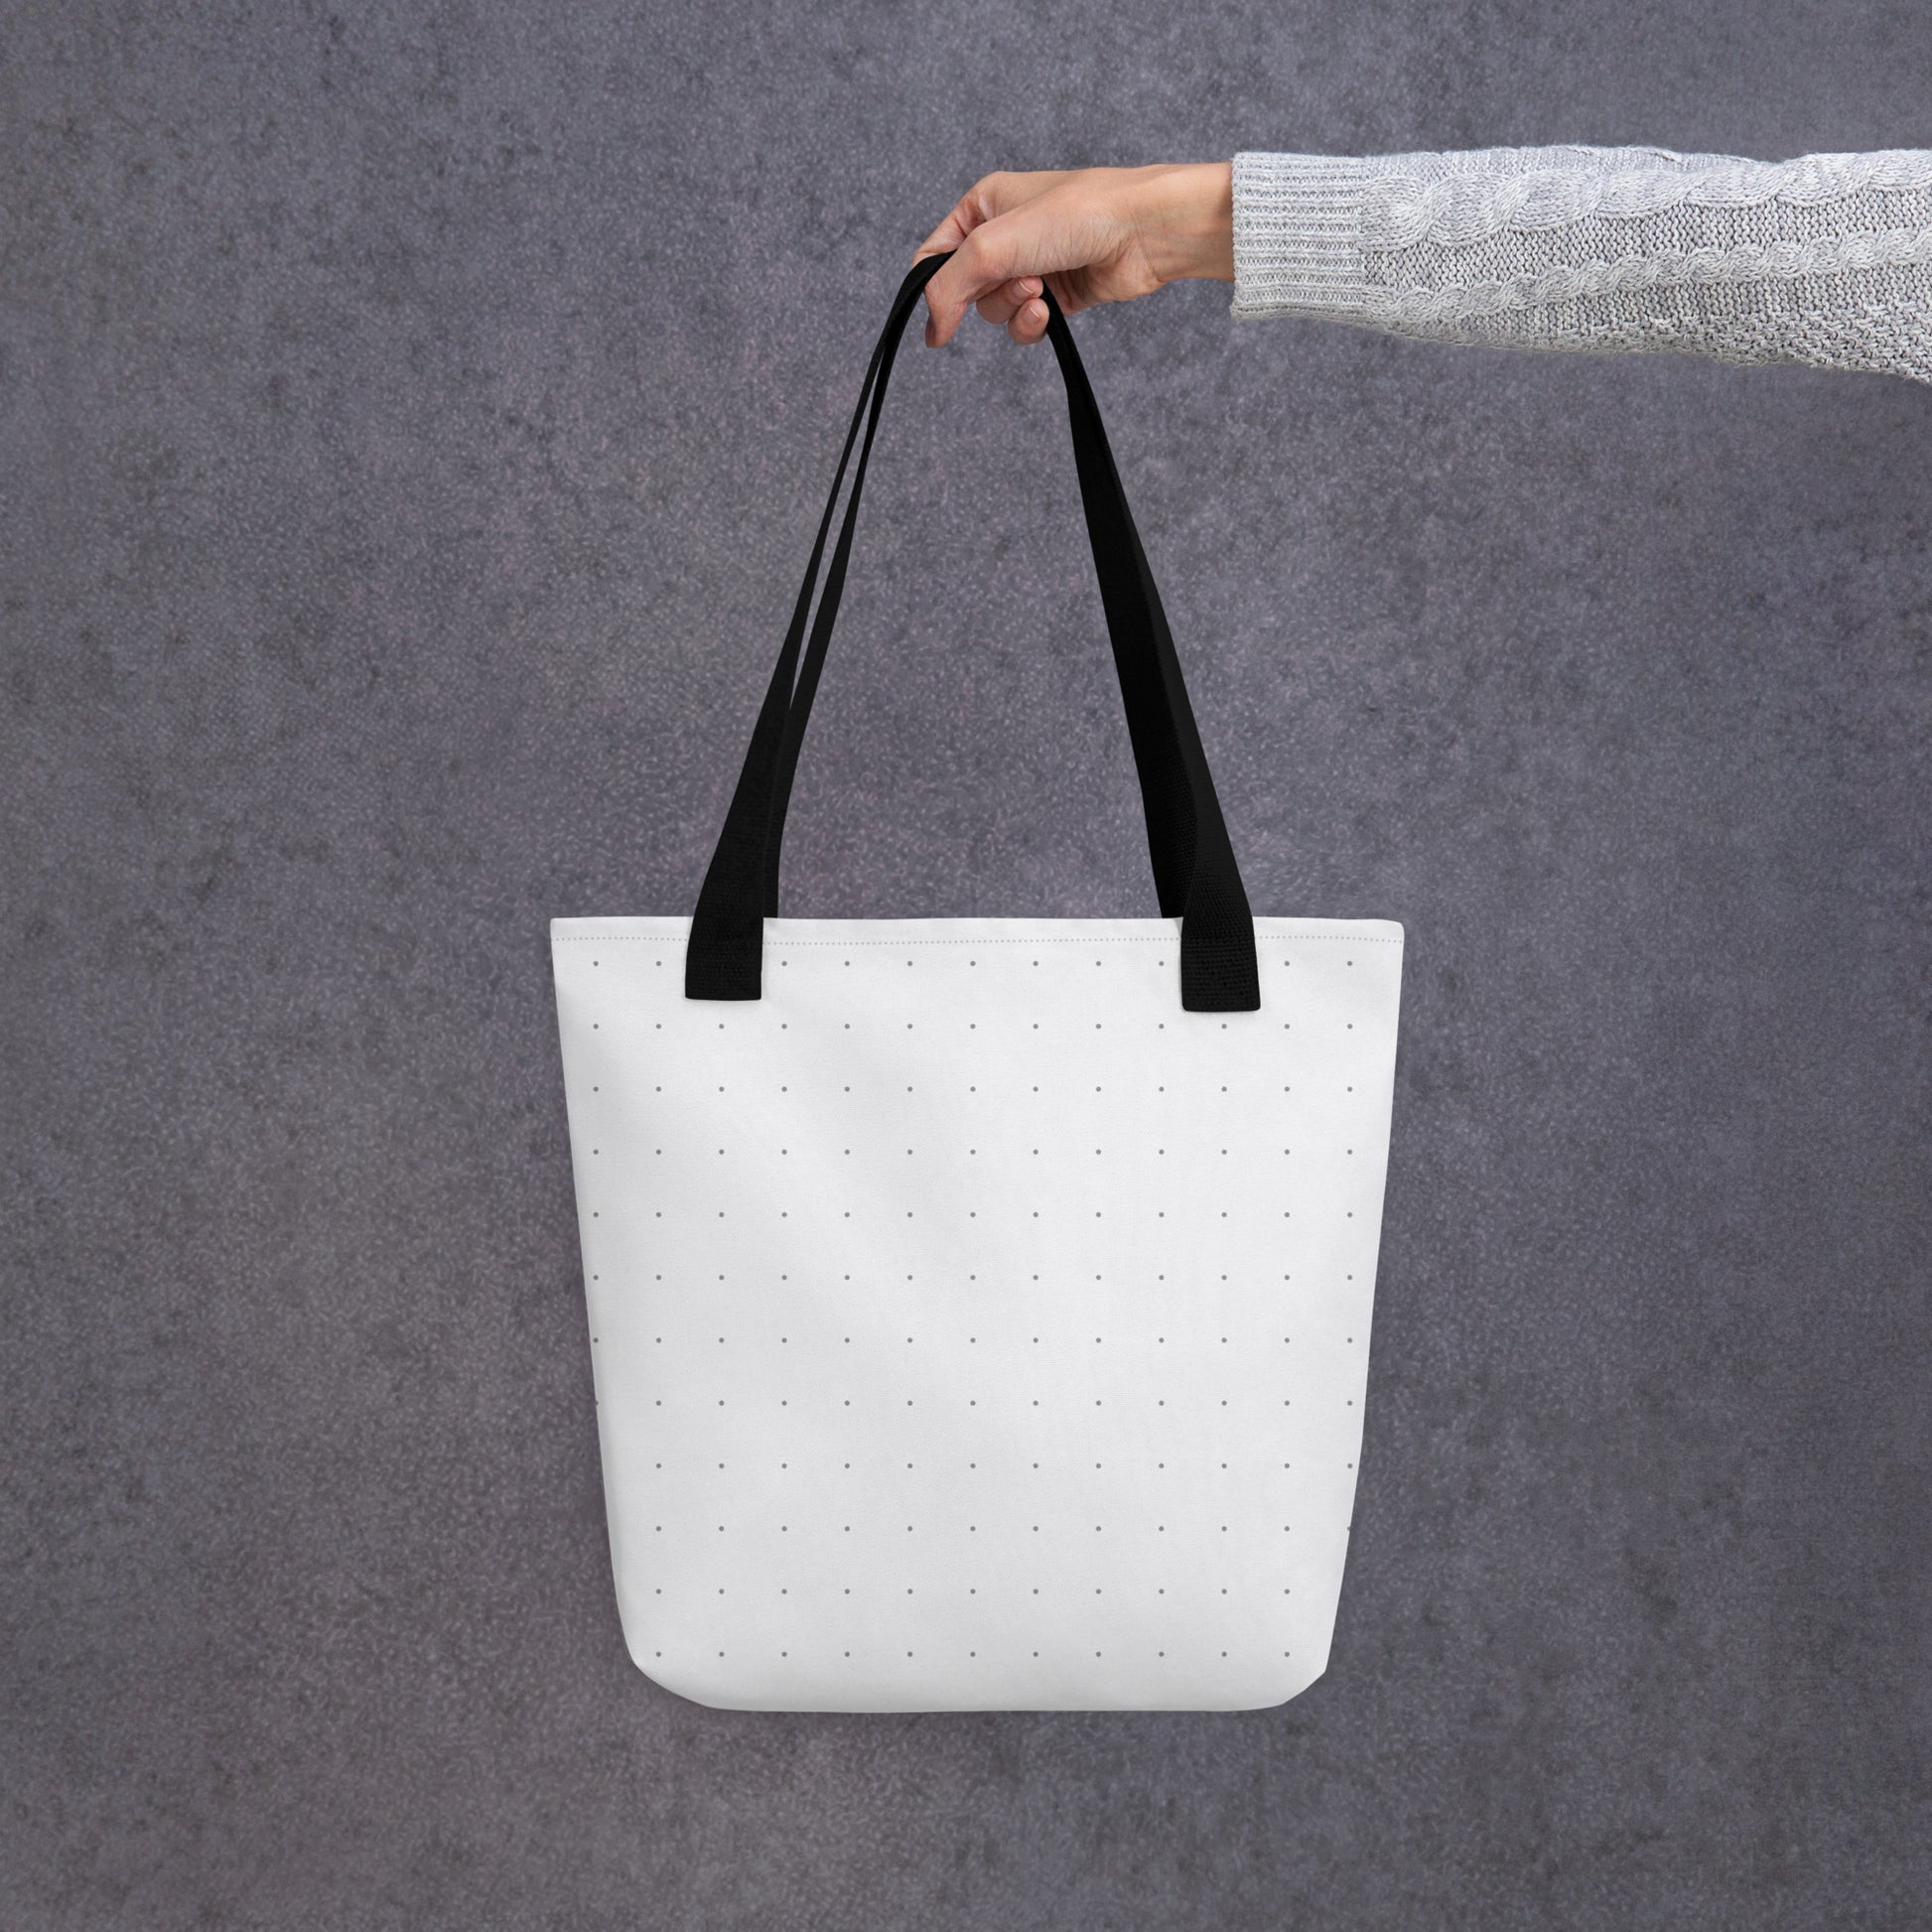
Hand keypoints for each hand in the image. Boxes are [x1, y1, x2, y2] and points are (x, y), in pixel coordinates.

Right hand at [912, 162, 1234, 346]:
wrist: (1143, 230)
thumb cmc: (1076, 215)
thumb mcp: (992, 246)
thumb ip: (949, 287)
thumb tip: (932, 329)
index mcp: (983, 206)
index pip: (935, 255)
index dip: (932, 289)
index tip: (939, 321)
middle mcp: (1005, 234)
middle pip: (967, 289)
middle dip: (990, 294)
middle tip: (1020, 279)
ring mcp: (1033, 265)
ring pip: (996, 310)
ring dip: (1014, 309)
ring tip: (1042, 290)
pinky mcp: (1059, 294)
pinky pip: (1026, 324)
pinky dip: (1032, 325)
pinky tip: (1050, 310)